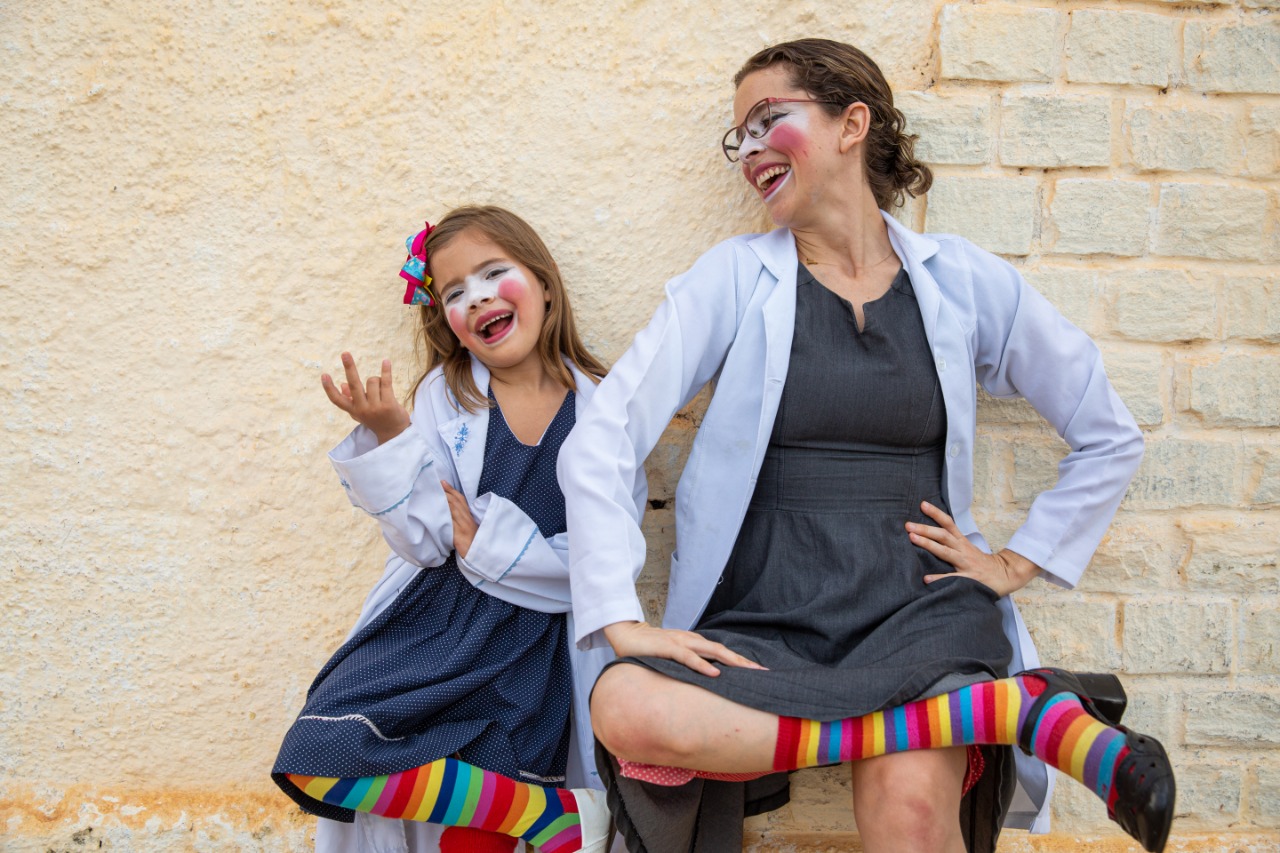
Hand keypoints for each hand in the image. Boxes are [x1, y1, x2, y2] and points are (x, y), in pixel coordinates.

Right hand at [321, 353, 410, 444]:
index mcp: (353, 411)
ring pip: (373, 381)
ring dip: (378, 381)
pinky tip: (386, 361)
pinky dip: (386, 371)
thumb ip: (352, 399)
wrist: (395, 434)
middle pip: (354, 385)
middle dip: (349, 368)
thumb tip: (343, 385)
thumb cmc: (377, 420)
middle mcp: (362, 409)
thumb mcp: (361, 413)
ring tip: (383, 391)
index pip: (337, 400)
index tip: (324, 375)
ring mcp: (375, 407)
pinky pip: (386, 383)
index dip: (329, 388)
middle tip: (345, 353)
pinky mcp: (388, 404)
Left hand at [441, 481, 476, 557]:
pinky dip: (444, 517)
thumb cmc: (473, 541)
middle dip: (446, 492)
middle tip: (436, 484)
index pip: (460, 499)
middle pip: (456, 502)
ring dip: (445, 500)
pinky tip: (436, 513)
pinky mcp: (458, 535)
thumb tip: (448, 510)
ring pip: (453, 510)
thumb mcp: (468, 527)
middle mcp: (466, 519)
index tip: (443, 482)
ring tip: (435, 493)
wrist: (477, 554)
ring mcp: (463, 527)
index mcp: (469, 516)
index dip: (452, 490)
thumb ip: (460, 518)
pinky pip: (450, 525)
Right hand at [601, 620, 765, 677]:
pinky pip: (688, 657)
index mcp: (693, 643)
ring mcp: (679, 642)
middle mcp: (690, 640)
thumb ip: (686, 664)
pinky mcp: (667, 647)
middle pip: (723, 651)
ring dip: (731, 661)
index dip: (739, 660)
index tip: (757, 671)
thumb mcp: (671, 657)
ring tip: (748, 671)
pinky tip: (714, 674)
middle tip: (763, 673)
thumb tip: (703, 680)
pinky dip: (702, 665)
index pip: (721, 652)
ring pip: (711, 651)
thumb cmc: (649, 648)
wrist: (626, 634)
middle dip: (743, 661)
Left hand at [909, 501, 1040, 597]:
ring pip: (945, 552)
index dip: (936, 513)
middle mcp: (963, 550)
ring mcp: (965, 564)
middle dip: (925, 529)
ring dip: (928, 545)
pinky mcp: (968, 579)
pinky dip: (939, 578)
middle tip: (907, 525)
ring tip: (912, 538)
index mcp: (962, 542)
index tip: (922, 504)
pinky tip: (926, 579)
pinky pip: (952, 578)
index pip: (948, 523)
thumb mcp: (967, 548)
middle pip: (943, 535)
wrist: (1005, 576)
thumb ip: (951, 542)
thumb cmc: (981, 563)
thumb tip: (930, 534)